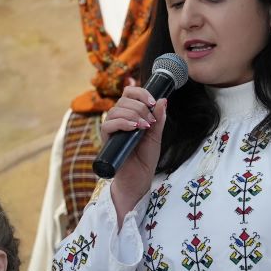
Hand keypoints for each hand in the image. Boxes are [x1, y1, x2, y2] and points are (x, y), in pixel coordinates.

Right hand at [102, 86, 166, 220]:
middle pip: (123, 100)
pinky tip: (134, 129)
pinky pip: (108, 124)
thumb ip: (158, 118)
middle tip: (150, 122)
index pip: (129, 93)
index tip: (153, 102)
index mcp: (130, 114)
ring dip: (133, 115)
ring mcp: (112, 128)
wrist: (139, 177)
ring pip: (116, 110)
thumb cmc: (146, 158)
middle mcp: (119, 119)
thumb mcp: (156, 135)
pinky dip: (122, 123)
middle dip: (140, 107)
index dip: (140, 93)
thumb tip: (163, 100)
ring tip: (144, 127)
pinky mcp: (106, 139)